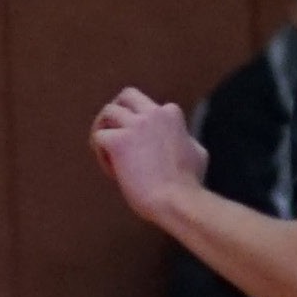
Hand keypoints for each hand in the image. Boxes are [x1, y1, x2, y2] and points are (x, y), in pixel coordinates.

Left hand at [91, 87, 205, 221]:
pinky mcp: (118, 142)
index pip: (150, 107)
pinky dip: (101, 153)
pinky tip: (112, 170)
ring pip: (108, 112)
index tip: (143, 146)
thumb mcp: (197, 152)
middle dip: (118, 109)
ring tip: (106, 150)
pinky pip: (99, 137)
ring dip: (105, 128)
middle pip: (127, 95)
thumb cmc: (188, 184)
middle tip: (113, 128)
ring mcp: (134, 126)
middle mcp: (153, 113)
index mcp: (171, 115)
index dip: (142, 125)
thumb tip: (183, 138)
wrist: (177, 201)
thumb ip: (185, 139)